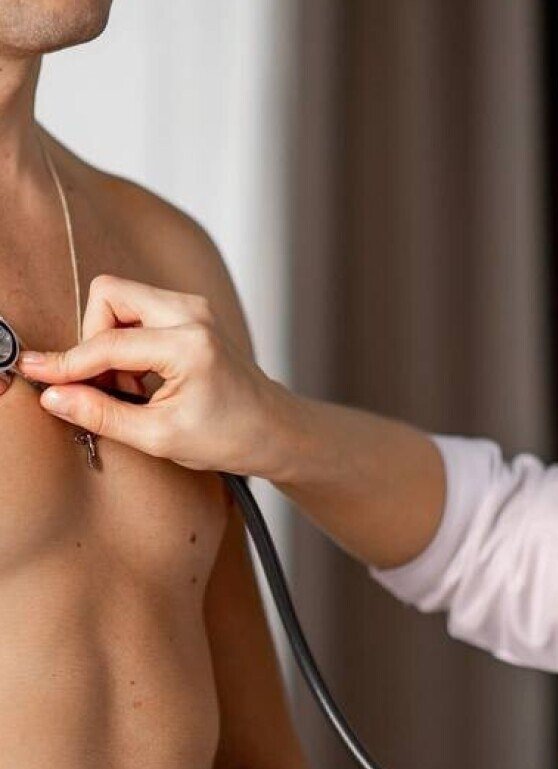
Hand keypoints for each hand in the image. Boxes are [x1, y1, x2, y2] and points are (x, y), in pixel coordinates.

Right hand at [18, 274, 291, 476]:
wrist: (275, 429)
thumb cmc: (230, 437)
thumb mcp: (160, 437)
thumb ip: (102, 414)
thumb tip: (54, 395)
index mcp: (189, 345)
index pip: (107, 344)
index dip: (66, 363)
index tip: (36, 373)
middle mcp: (192, 314)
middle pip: (109, 295)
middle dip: (92, 340)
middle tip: (104, 386)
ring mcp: (195, 309)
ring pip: (121, 300)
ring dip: (111, 342)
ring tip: (131, 389)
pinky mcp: (192, 314)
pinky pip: (139, 311)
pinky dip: (128, 342)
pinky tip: (143, 380)